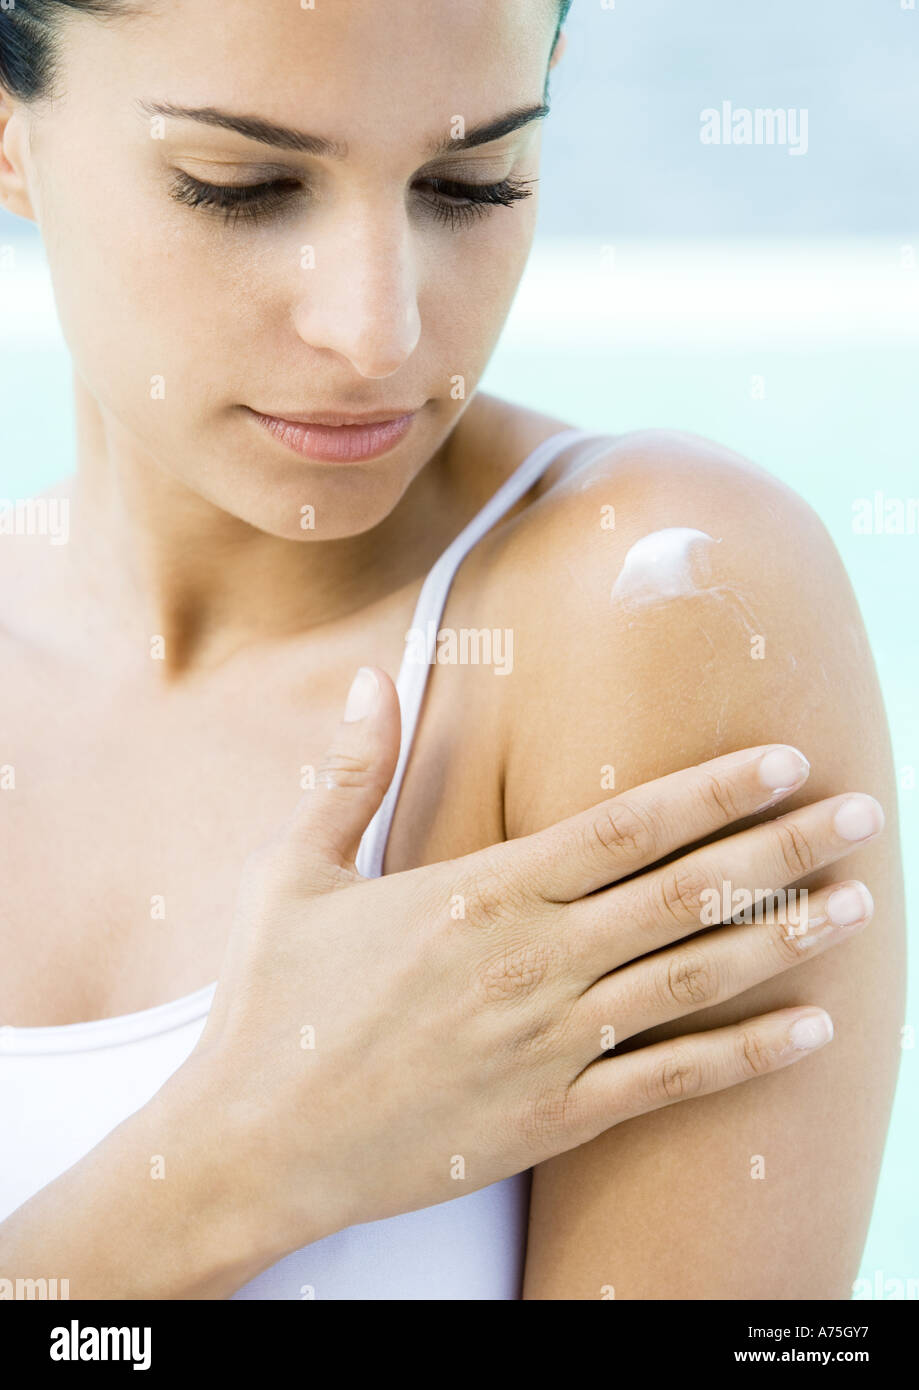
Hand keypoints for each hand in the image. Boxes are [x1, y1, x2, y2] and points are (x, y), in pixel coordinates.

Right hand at [189, 665, 882, 1263]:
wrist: (251, 1144)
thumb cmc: (270, 1002)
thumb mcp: (293, 871)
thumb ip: (350, 773)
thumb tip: (369, 676)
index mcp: (482, 892)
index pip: (628, 826)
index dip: (718, 790)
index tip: (787, 762)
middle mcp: (533, 961)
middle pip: (688, 891)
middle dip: (786, 848)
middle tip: (865, 817)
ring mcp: (550, 1043)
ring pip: (697, 979)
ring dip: (788, 939)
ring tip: (858, 906)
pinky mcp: (552, 1118)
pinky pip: (672, 1082)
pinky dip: (749, 1055)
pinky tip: (811, 1028)